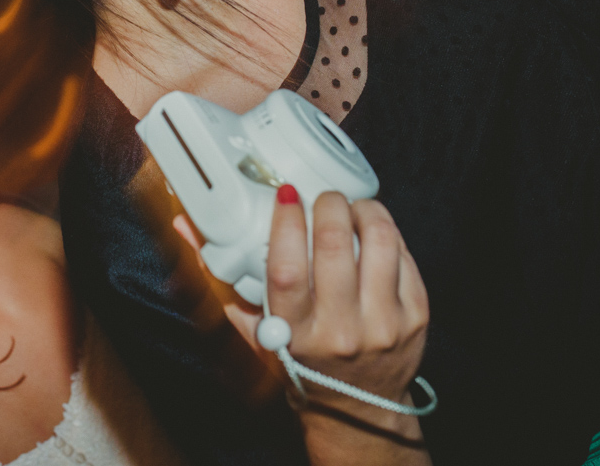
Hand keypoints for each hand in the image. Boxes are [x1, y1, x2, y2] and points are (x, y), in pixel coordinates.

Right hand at [173, 190, 428, 417]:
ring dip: (364, 211)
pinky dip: (389, 232)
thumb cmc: (300, 357)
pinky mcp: (415, 315)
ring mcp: (384, 323)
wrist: (357, 404)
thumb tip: (184, 224)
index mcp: (295, 333)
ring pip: (379, 242)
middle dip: (328, 204)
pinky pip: (404, 255)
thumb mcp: (252, 325)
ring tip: (352, 208)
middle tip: (322, 197)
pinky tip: (374, 231)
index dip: (285, 223)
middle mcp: (340, 330)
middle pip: (335, 245)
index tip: (286, 196)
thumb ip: (220, 276)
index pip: (287, 268)